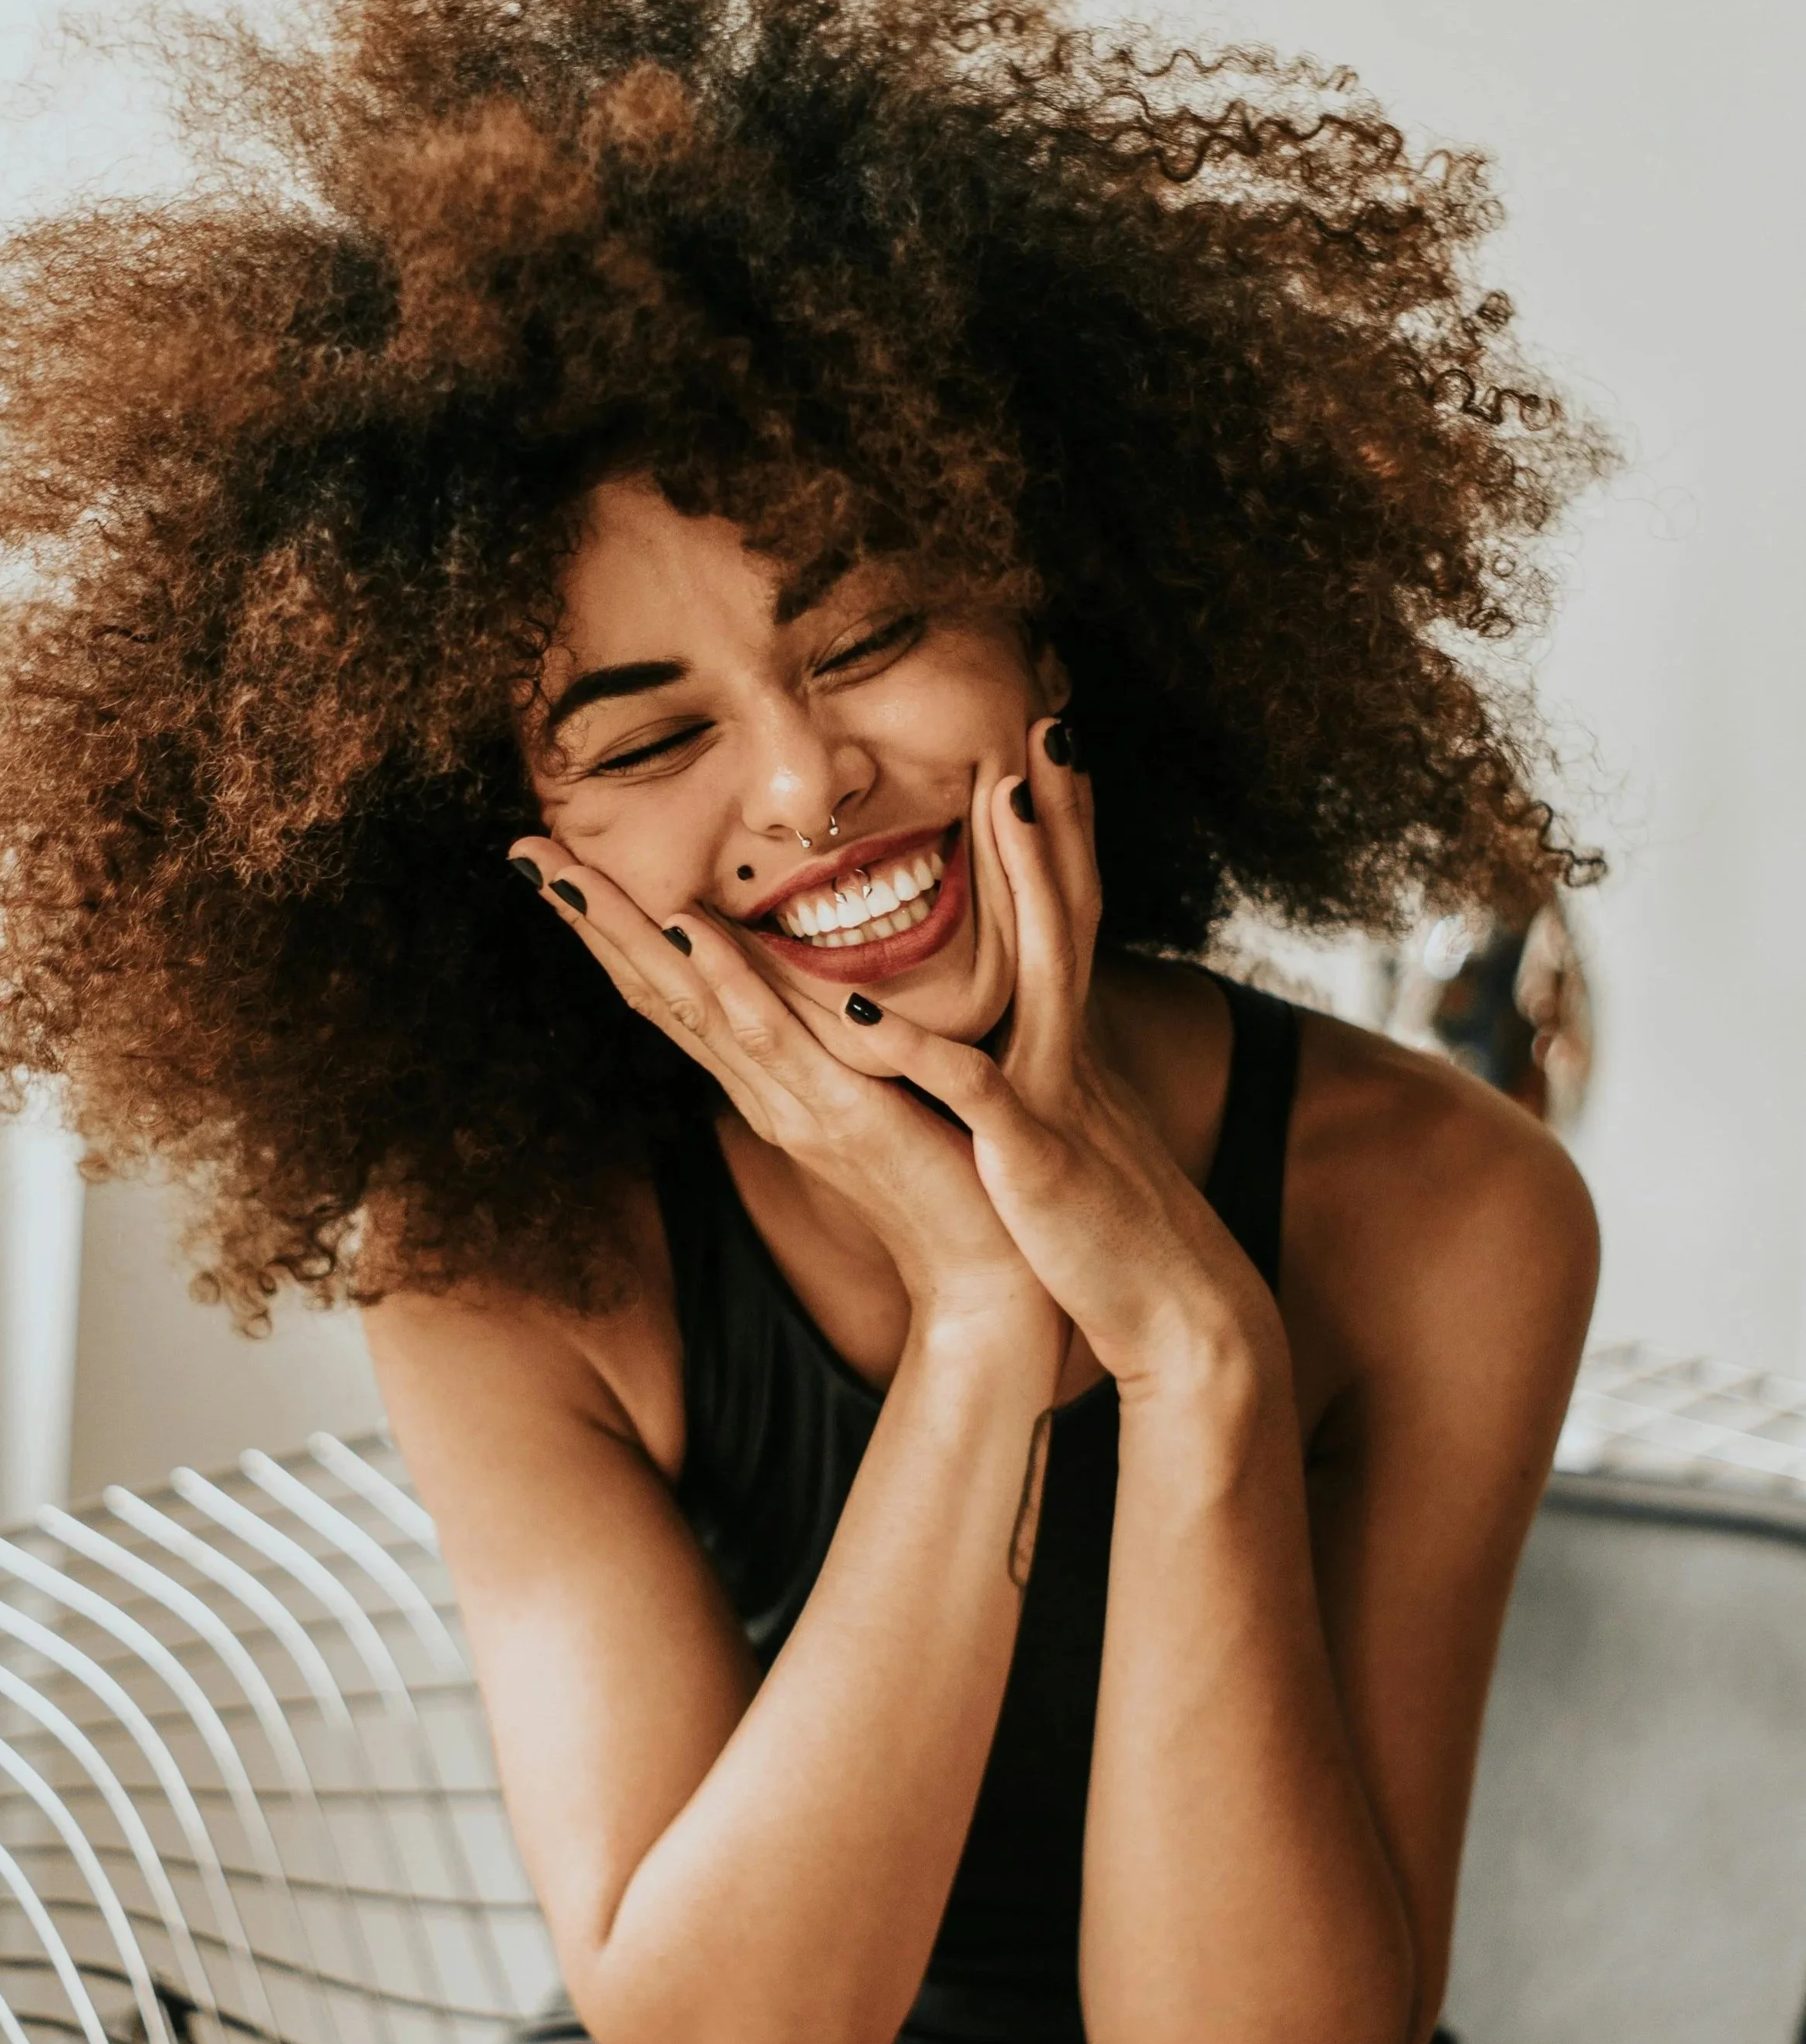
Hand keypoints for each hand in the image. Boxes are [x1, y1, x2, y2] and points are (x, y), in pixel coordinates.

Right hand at [507, 836, 1058, 1339]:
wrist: (985, 1273)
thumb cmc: (944, 1178)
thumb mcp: (878, 1091)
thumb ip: (837, 1042)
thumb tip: (812, 981)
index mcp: (767, 1082)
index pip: (673, 993)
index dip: (615, 930)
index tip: (562, 865)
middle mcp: (762, 1091)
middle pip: (656, 992)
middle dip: (590, 920)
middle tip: (525, 850)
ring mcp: (793, 1103)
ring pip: (692, 1004)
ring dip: (626, 935)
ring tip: (569, 873)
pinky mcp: (844, 1116)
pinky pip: (775, 1038)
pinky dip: (727, 981)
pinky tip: (689, 931)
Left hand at [821, 720, 1284, 1397]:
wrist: (1177, 1318)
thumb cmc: (1107, 1232)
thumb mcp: (1071, 1132)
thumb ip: (1042, 1075)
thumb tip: (1017, 1038)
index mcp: (1068, 1044)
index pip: (1068, 919)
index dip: (1062, 837)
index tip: (1047, 755)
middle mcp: (1070, 1050)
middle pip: (1072, 910)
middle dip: (1061, 819)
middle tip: (1049, 726)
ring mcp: (1057, 1094)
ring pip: (1045, 966)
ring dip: (1029, 881)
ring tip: (1005, 800)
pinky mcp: (1033, 1155)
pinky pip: (974, 1088)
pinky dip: (921, 1050)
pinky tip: (866, 1009)